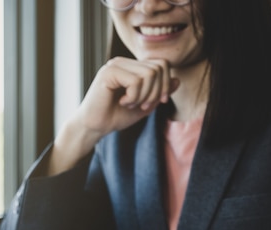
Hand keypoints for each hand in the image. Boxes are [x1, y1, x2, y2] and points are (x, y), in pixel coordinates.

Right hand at [48, 57, 179, 174]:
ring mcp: (115, 65)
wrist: (93, 127)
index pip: (162, 64)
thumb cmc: (115, 116)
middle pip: (159, 67)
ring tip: (130, 104)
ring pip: (149, 74)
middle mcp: (123, 62)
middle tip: (142, 106)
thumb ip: (159, 93)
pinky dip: (134, 97)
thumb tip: (177, 80)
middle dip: (155, 92)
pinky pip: (136, 81)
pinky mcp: (108, 72)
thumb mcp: (144, 106)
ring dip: (144, 96)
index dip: (165, 84)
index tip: (155, 103)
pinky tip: (122, 102)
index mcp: (131, 66)